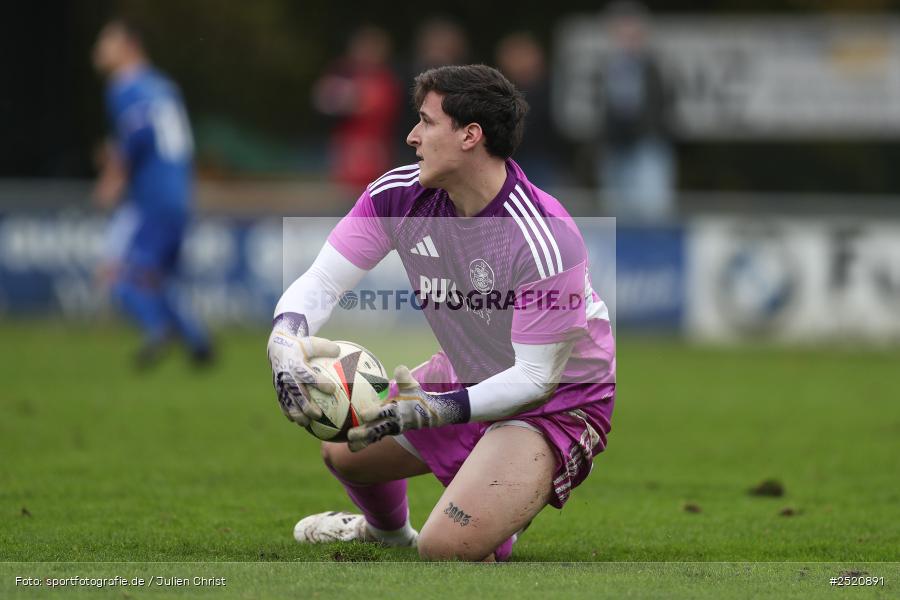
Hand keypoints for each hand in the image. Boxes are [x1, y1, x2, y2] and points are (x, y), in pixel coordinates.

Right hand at [267, 313, 339, 426]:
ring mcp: (280, 385)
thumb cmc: (300, 347)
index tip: (332, 389)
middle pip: (298, 394)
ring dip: (297, 414)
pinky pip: (282, 404)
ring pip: (288, 403)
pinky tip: (298, 422)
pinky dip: (289, 413)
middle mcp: (287, 377)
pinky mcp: (277, 390)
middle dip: (307, 406)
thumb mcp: (311, 343)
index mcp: (296, 365)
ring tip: (306, 424)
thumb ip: (324, 347)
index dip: (319, 382)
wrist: (277, 349)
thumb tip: (339, 350)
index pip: (309, 375)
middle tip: (319, 415)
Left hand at [347, 365, 469, 451]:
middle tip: (350, 434)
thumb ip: (405, 378)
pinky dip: (365, 442)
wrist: (428, 415)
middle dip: (364, 433)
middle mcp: (393, 422)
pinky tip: (352, 445)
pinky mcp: (387, 433)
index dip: (374, 413)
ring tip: (350, 446)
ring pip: (375, 437)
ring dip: (362, 442)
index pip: (385, 412)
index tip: (363, 414)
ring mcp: (390, 429)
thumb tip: (400, 368)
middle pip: (377, 429)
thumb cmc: (417, 398)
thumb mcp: (413, 386)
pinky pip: (375, 439)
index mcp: (397, 410)